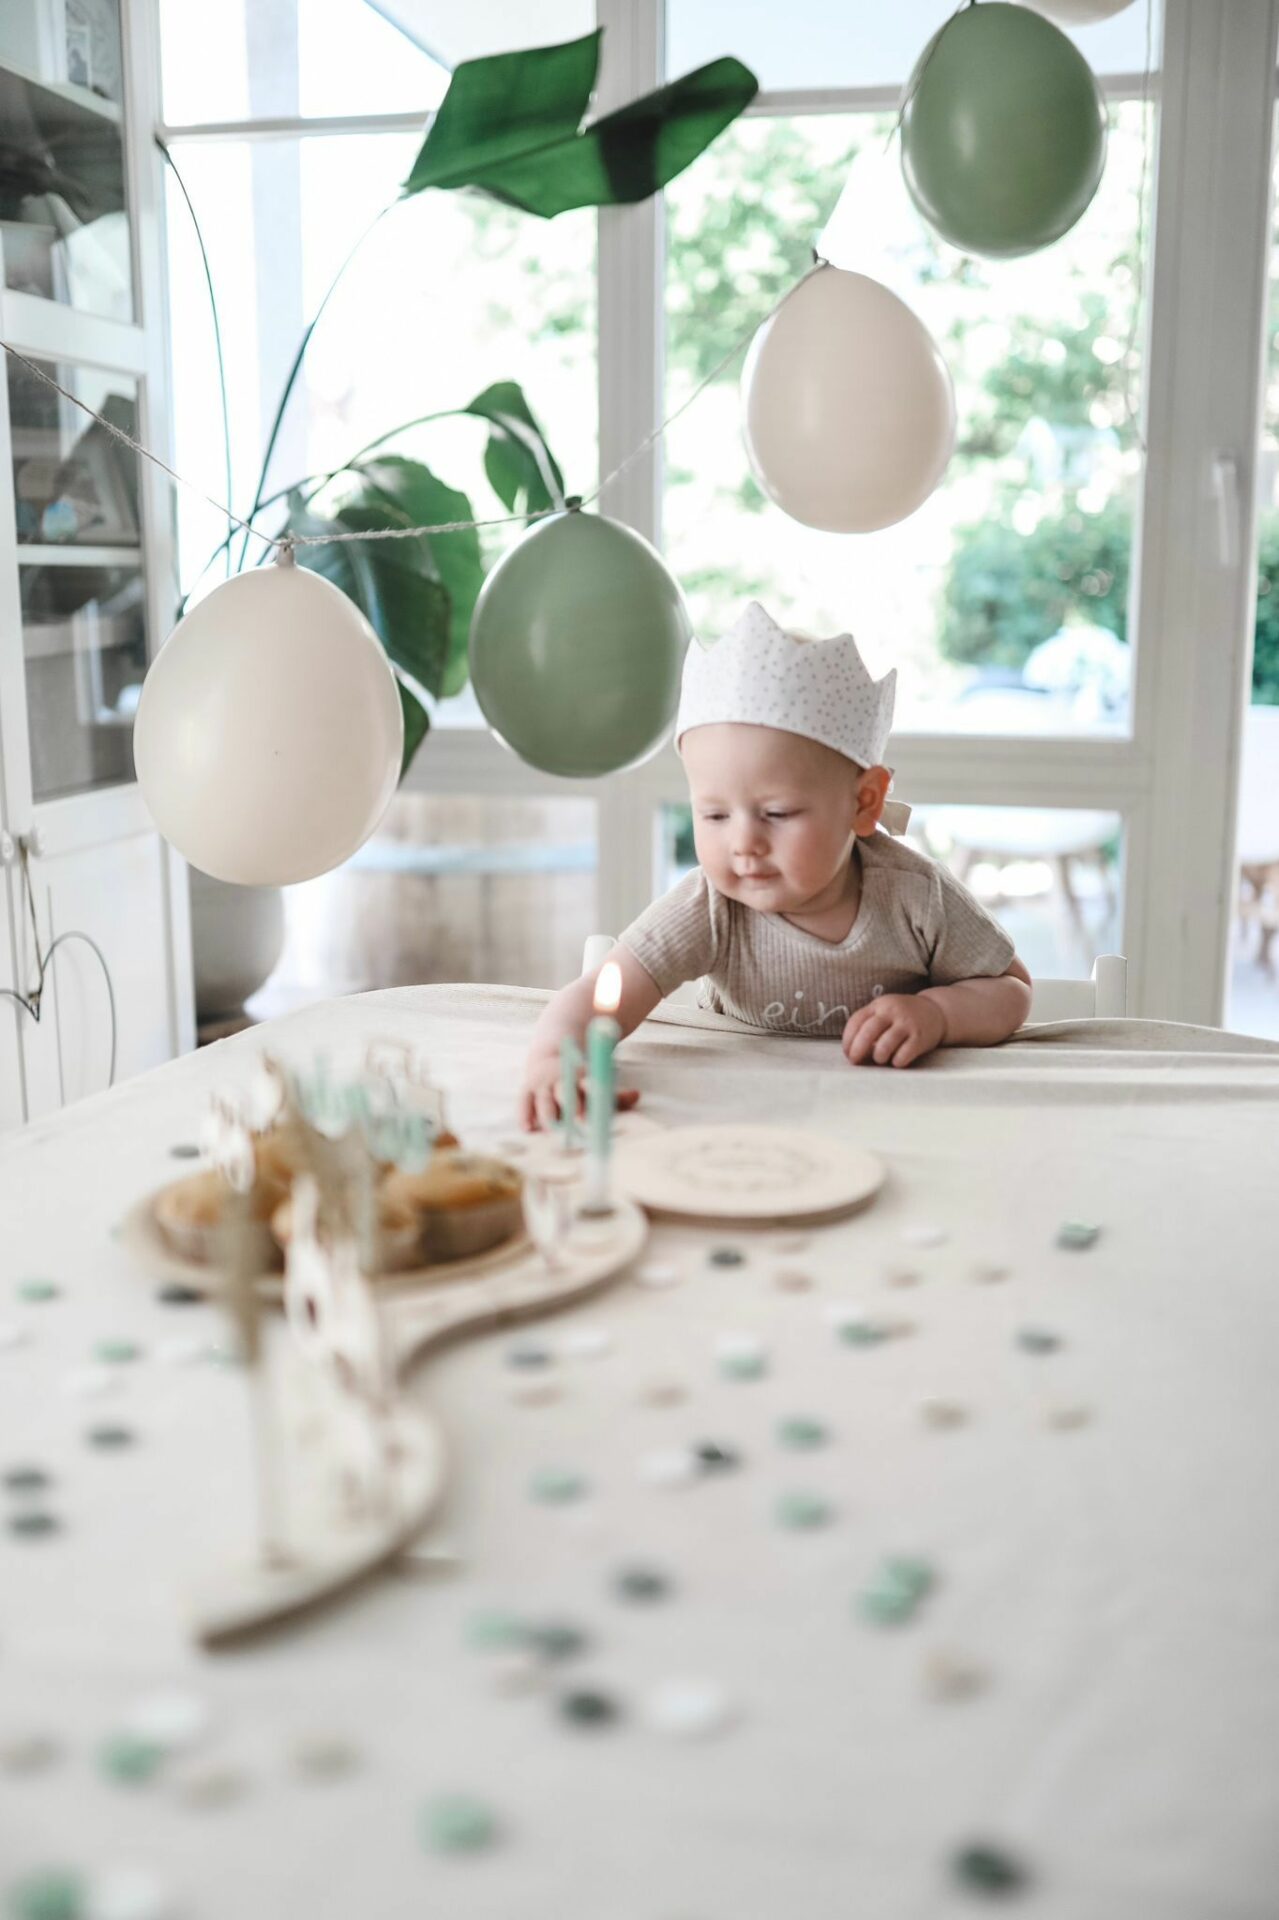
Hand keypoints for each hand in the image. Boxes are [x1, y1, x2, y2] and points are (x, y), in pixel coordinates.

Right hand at [519, 1053, 640, 1131]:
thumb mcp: (597, 1083)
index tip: (598, 1096)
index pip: (587, 1082)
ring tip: (553, 1130)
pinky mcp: (528, 1089)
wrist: (551, 1058)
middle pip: (565, 1091)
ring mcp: (543, 1083)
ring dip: (549, 1114)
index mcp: (580, 1074)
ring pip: (545, 1100)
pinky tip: (528, 1128)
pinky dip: (525, 1114)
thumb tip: (637, 1095)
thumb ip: (616, 1095)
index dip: (592, 1089)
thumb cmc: (580, 1079)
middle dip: (571, 1104)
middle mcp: (560, 1078)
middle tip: (577, 1119)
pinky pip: (524, 1101)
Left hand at [842, 993, 946, 1069]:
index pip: (856, 1021)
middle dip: (857, 1050)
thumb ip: (868, 1025)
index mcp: (879, 1005)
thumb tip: (852, 1051)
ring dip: (878, 1057)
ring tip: (880, 1058)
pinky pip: (903, 1055)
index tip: (847, 1053)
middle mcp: (892, 1012)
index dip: (847, 1039)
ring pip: (884, 1045)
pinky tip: (897, 1060)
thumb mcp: (885, 1012)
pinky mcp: (920, 1037)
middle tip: (855, 1061)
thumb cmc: (903, 1017)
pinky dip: (896, 1061)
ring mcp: (907, 1024)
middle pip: (868, 1032)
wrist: (936, 1011)